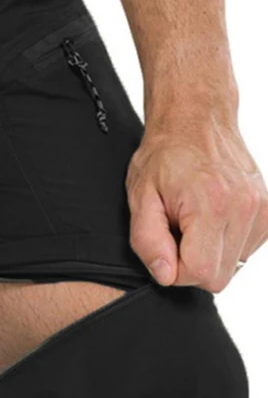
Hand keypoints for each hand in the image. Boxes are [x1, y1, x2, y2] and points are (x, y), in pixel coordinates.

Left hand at [126, 113, 267, 292]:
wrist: (195, 121)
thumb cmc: (165, 156)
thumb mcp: (140, 197)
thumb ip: (148, 240)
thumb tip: (165, 275)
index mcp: (212, 204)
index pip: (201, 272)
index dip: (175, 270)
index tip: (164, 248)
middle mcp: (245, 207)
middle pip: (220, 276)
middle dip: (192, 264)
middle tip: (175, 233)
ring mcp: (262, 209)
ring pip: (235, 266)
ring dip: (209, 253)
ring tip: (192, 222)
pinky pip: (246, 250)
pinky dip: (225, 243)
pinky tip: (210, 219)